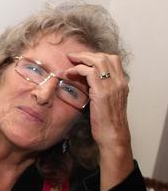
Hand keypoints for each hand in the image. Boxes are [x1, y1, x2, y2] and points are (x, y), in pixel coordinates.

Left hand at [65, 52, 133, 188]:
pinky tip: (69, 74)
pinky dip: (77, 69)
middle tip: (72, 57)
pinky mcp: (101, 91)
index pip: (113, 60)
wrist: (112, 135)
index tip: (83, 59)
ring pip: (97, 61)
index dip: (96, 56)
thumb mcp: (106, 102)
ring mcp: (111, 85)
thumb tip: (87, 84)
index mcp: (122, 83)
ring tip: (69, 62)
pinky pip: (88, 72)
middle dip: (87, 54)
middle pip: (105, 57)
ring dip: (81, 59)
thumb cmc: (107, 123)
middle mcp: (119, 81)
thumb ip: (101, 90)